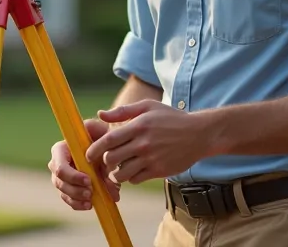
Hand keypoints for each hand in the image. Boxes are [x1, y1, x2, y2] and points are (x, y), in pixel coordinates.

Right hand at [47, 118, 119, 210]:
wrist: (106, 146)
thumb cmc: (101, 136)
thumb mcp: (102, 134)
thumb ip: (103, 147)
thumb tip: (107, 168)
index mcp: (60, 149)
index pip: (59, 166)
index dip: (72, 175)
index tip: (88, 180)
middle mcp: (57, 164)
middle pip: (59, 181)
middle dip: (75, 189)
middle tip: (91, 192)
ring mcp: (61, 178)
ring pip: (63, 192)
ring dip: (77, 198)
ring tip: (91, 200)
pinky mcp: (69, 189)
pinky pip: (69, 200)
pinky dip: (78, 204)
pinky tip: (90, 205)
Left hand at [85, 99, 213, 184]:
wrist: (199, 134)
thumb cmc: (171, 118)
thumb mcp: (148, 107)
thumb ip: (122, 111)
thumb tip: (100, 114)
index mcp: (138, 126)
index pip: (108, 140)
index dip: (94, 149)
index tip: (88, 154)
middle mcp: (143, 144)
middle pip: (111, 159)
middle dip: (104, 162)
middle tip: (105, 162)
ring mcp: (151, 159)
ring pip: (122, 174)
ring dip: (116, 174)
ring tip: (117, 170)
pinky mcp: (159, 171)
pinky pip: (136, 180)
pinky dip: (131, 178)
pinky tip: (133, 171)